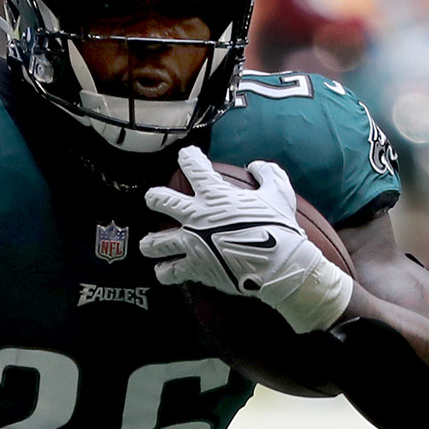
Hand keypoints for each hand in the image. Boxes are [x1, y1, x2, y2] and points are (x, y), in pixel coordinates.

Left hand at [141, 147, 355, 333]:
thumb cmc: (279, 227)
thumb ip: (267, 173)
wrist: (278, 264)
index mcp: (214, 194)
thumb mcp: (279, 192)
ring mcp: (192, 243)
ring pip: (156, 241)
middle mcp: (196, 216)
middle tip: (153, 199)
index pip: (192, 165)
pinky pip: (170, 272)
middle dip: (154, 198)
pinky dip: (165, 272)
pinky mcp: (195, 268)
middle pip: (160, 200)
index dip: (188, 157)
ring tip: (149, 244)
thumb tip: (256, 166)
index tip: (187, 156)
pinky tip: (164, 272)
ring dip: (151, 243)